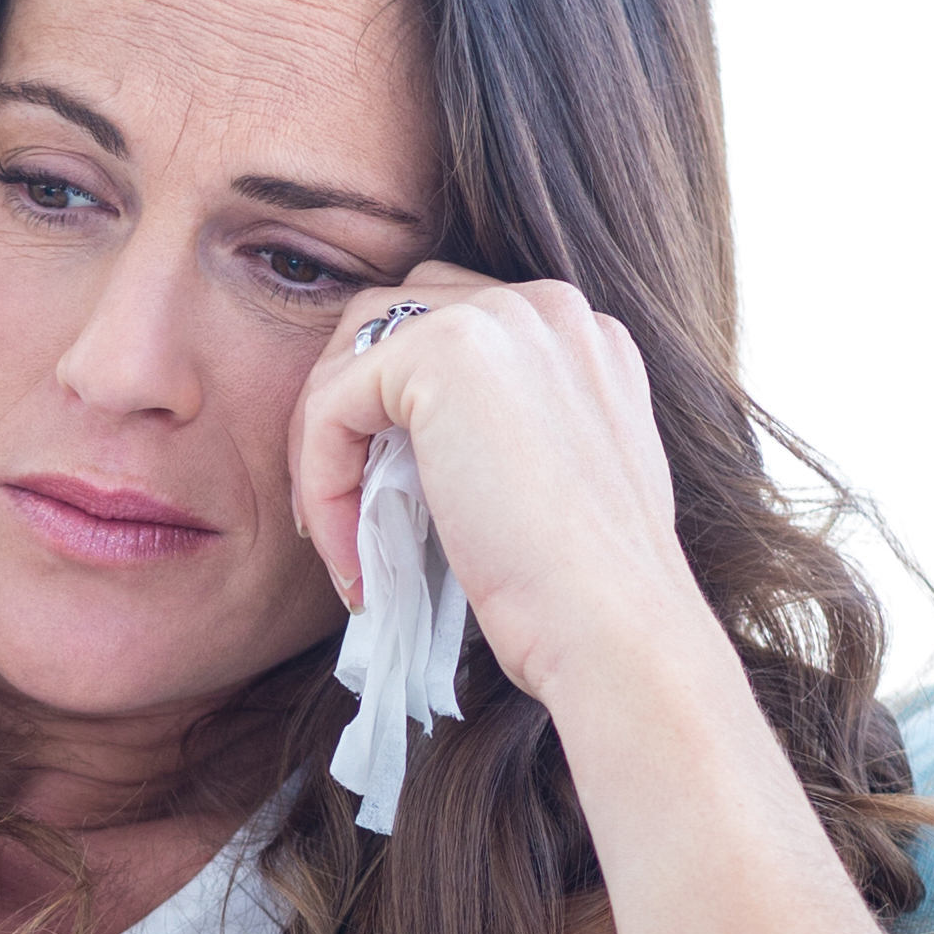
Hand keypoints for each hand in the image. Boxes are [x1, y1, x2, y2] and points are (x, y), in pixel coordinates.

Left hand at [286, 262, 715, 719]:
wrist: (613, 626)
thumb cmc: (586, 593)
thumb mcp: (550, 488)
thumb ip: (503, 440)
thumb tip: (413, 456)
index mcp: (580, 336)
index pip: (451, 333)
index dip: (398, 417)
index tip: (382, 509)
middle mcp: (547, 307)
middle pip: (394, 322)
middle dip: (350, 414)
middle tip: (340, 514)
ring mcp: (501, 318)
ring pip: (353, 359)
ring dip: (326, 452)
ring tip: (342, 543)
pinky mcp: (445, 351)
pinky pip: (333, 404)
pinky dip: (320, 481)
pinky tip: (349, 559)